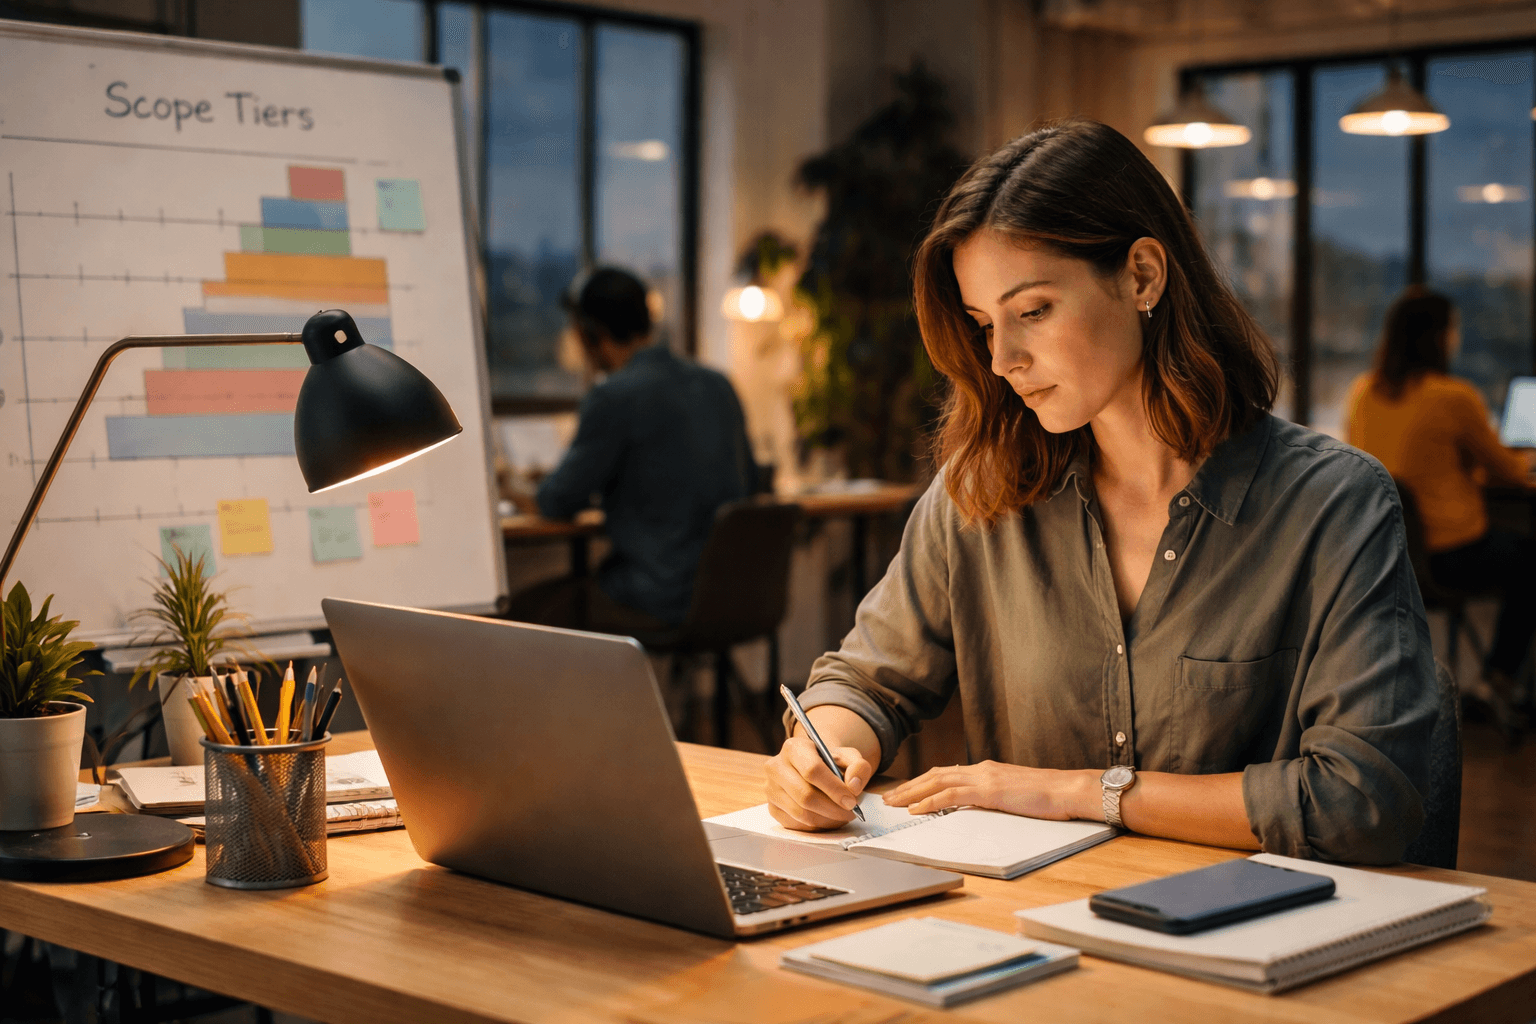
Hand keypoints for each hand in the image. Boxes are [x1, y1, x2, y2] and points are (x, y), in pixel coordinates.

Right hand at [765, 735, 873, 830]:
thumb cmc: (830, 763)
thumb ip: (858, 767)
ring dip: (827, 819)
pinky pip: (796, 824)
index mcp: (794, 748)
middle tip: (850, 812)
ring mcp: (771, 789)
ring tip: (842, 815)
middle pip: (805, 795)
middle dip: (832, 808)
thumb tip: (853, 786)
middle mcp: (776, 767)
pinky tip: (827, 818)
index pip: (812, 770)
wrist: (813, 769)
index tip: (852, 801)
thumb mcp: (849, 757)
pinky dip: (816, 826)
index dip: (834, 789)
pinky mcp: (772, 808)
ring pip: (801, 813)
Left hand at [882, 761, 1096, 820]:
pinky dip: (930, 801)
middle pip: (935, 775)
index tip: (906, 792)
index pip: (947, 773)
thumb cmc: (1049, 797)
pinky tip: (916, 809)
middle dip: (909, 785)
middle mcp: (981, 769)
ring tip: (893, 803)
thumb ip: (996, 797)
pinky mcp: (989, 790)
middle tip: (889, 797)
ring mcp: (984, 778)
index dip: (923, 782)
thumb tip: (981, 808)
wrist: (1069, 790)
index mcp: (987, 770)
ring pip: (937, 782)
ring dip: (912, 793)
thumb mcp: (1015, 795)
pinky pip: (951, 796)